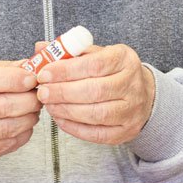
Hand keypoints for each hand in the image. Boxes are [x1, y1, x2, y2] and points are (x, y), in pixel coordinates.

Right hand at [0, 61, 41, 176]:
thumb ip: (2, 68)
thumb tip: (32, 66)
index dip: (14, 79)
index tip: (31, 78)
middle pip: (4, 107)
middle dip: (30, 100)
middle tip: (38, 94)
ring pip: (10, 128)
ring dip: (30, 117)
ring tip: (32, 108)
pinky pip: (9, 144)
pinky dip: (23, 133)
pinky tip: (23, 123)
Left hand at [34, 43, 155, 144]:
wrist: (142, 95)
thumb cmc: (112, 72)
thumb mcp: (96, 54)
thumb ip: (69, 52)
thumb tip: (41, 48)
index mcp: (124, 59)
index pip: (95, 64)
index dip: (66, 70)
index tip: (44, 73)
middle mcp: (132, 84)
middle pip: (95, 91)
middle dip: (63, 92)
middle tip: (43, 92)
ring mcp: (132, 110)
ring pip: (96, 114)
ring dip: (66, 110)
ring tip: (49, 105)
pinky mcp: (126, 131)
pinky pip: (97, 134)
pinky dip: (74, 127)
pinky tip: (60, 119)